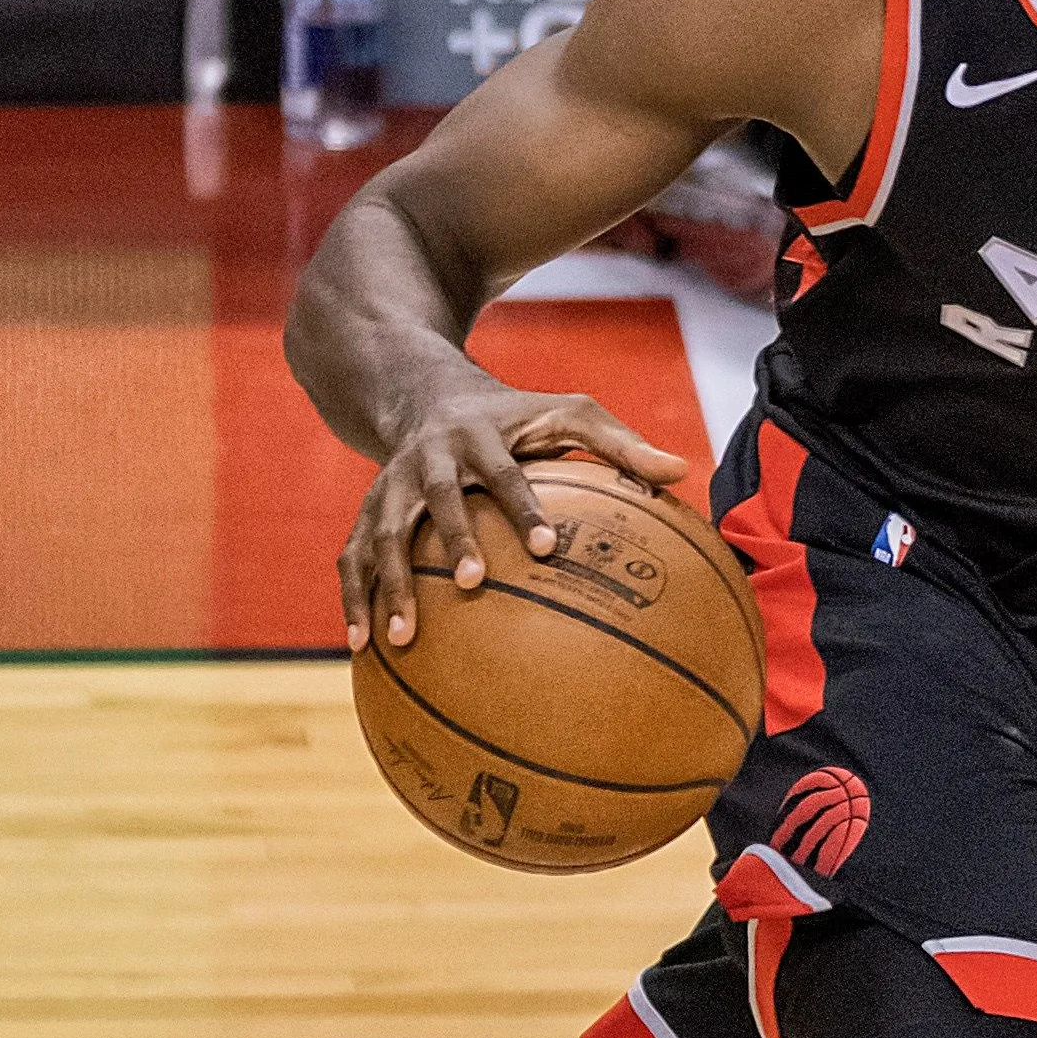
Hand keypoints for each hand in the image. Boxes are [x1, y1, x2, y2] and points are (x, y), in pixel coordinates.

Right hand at [339, 376, 690, 649]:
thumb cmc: (514, 415)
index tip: (548, 546)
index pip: (505, 472)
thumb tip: (684, 471)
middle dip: (454, 539)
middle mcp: (429, 459)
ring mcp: (391, 486)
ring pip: (381, 534)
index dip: (523, 507)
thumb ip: (621, 443)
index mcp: (481, 437)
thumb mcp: (568, 411)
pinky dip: (355, 598)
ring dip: (390, 583)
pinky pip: (352, 556)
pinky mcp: (367, 509)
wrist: (422, 390)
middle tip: (475, 583)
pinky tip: (361, 646)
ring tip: (402, 638)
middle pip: (437, 499)